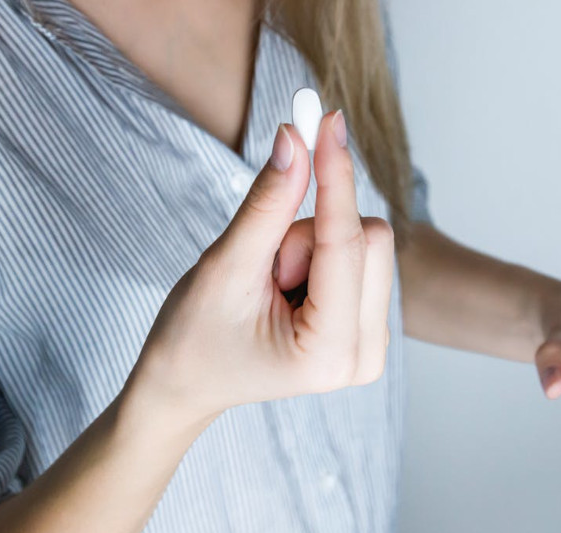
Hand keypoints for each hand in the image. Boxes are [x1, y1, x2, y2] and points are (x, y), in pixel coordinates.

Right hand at [127, 111, 394, 431]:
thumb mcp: (225, 267)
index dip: (335, 175)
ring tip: (272, 284)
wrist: (187, 383)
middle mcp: (366, 356)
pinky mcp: (369, 326)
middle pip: (370, 238)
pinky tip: (289, 289)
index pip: (345, 243)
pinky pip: (361, 257)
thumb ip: (266, 204)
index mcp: (329, 353)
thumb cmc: (194, 338)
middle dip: (310, 233)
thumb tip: (296, 138)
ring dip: (312, 246)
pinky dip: (321, 256)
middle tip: (266, 266)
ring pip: (367, 243)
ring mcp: (373, 344)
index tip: (328, 120)